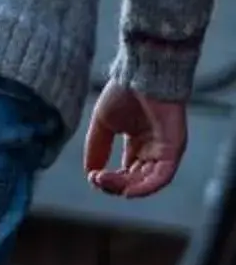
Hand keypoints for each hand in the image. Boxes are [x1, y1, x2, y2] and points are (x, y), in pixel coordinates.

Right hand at [85, 84, 186, 198]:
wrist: (141, 74)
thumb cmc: (124, 93)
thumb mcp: (103, 124)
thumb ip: (97, 148)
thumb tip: (90, 172)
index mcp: (138, 144)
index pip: (127, 173)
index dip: (109, 180)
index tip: (92, 176)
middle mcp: (153, 150)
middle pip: (136, 181)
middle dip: (114, 185)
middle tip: (97, 179)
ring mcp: (165, 150)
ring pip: (147, 183)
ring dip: (125, 188)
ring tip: (105, 180)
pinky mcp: (174, 149)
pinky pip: (162, 177)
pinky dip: (144, 188)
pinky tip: (126, 190)